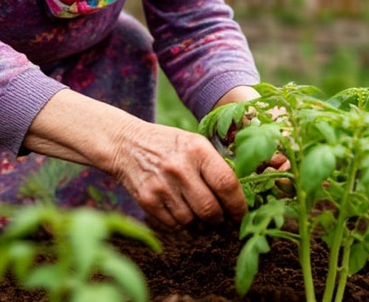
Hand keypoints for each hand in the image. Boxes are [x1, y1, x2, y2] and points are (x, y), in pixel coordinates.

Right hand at [109, 119, 247, 228]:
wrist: (127, 143)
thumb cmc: (170, 145)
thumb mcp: (195, 143)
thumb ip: (216, 166)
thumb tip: (239, 198)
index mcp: (198, 150)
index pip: (226, 184)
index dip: (238, 205)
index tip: (241, 215)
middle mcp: (180, 168)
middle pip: (210, 209)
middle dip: (220, 220)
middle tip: (222, 221)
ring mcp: (162, 185)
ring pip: (192, 221)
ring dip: (201, 225)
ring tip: (201, 217)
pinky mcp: (147, 200)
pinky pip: (173, 225)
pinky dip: (182, 224)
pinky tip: (182, 213)